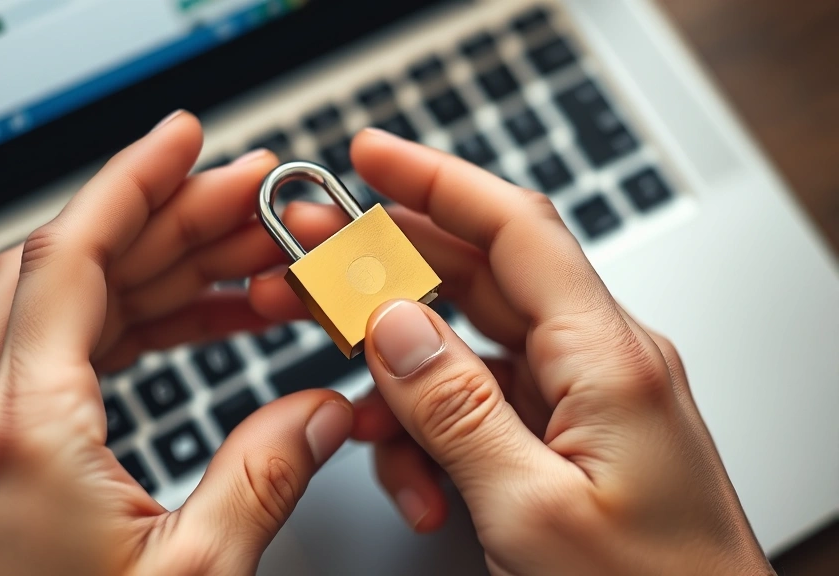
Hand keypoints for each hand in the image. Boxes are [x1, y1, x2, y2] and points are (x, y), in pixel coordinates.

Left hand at [0, 111, 353, 575]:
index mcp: (24, 434)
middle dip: (169, 223)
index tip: (188, 140)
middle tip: (255, 205)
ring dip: (159, 275)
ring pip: (71, 310)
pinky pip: (68, 361)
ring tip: (249, 266)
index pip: (74, 256)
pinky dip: (136, 327)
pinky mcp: (2, 468)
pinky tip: (202, 325)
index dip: (135, 183)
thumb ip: (267, 474)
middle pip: (75, 270)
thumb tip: (323, 411)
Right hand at [250, 129, 773, 574]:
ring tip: (356, 426)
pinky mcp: (564, 433)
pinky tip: (416, 482)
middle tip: (313, 271)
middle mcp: (599, 362)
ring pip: (465, 351)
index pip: (515, 229)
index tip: (368, 158)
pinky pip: (479, 405)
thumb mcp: (532, 511)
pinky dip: (431, 435)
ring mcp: (581, 398)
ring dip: (399, 386)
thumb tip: (394, 323)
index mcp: (608, 361)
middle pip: (477, 279)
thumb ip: (456, 409)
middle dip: (386, 273)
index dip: (436, 180)